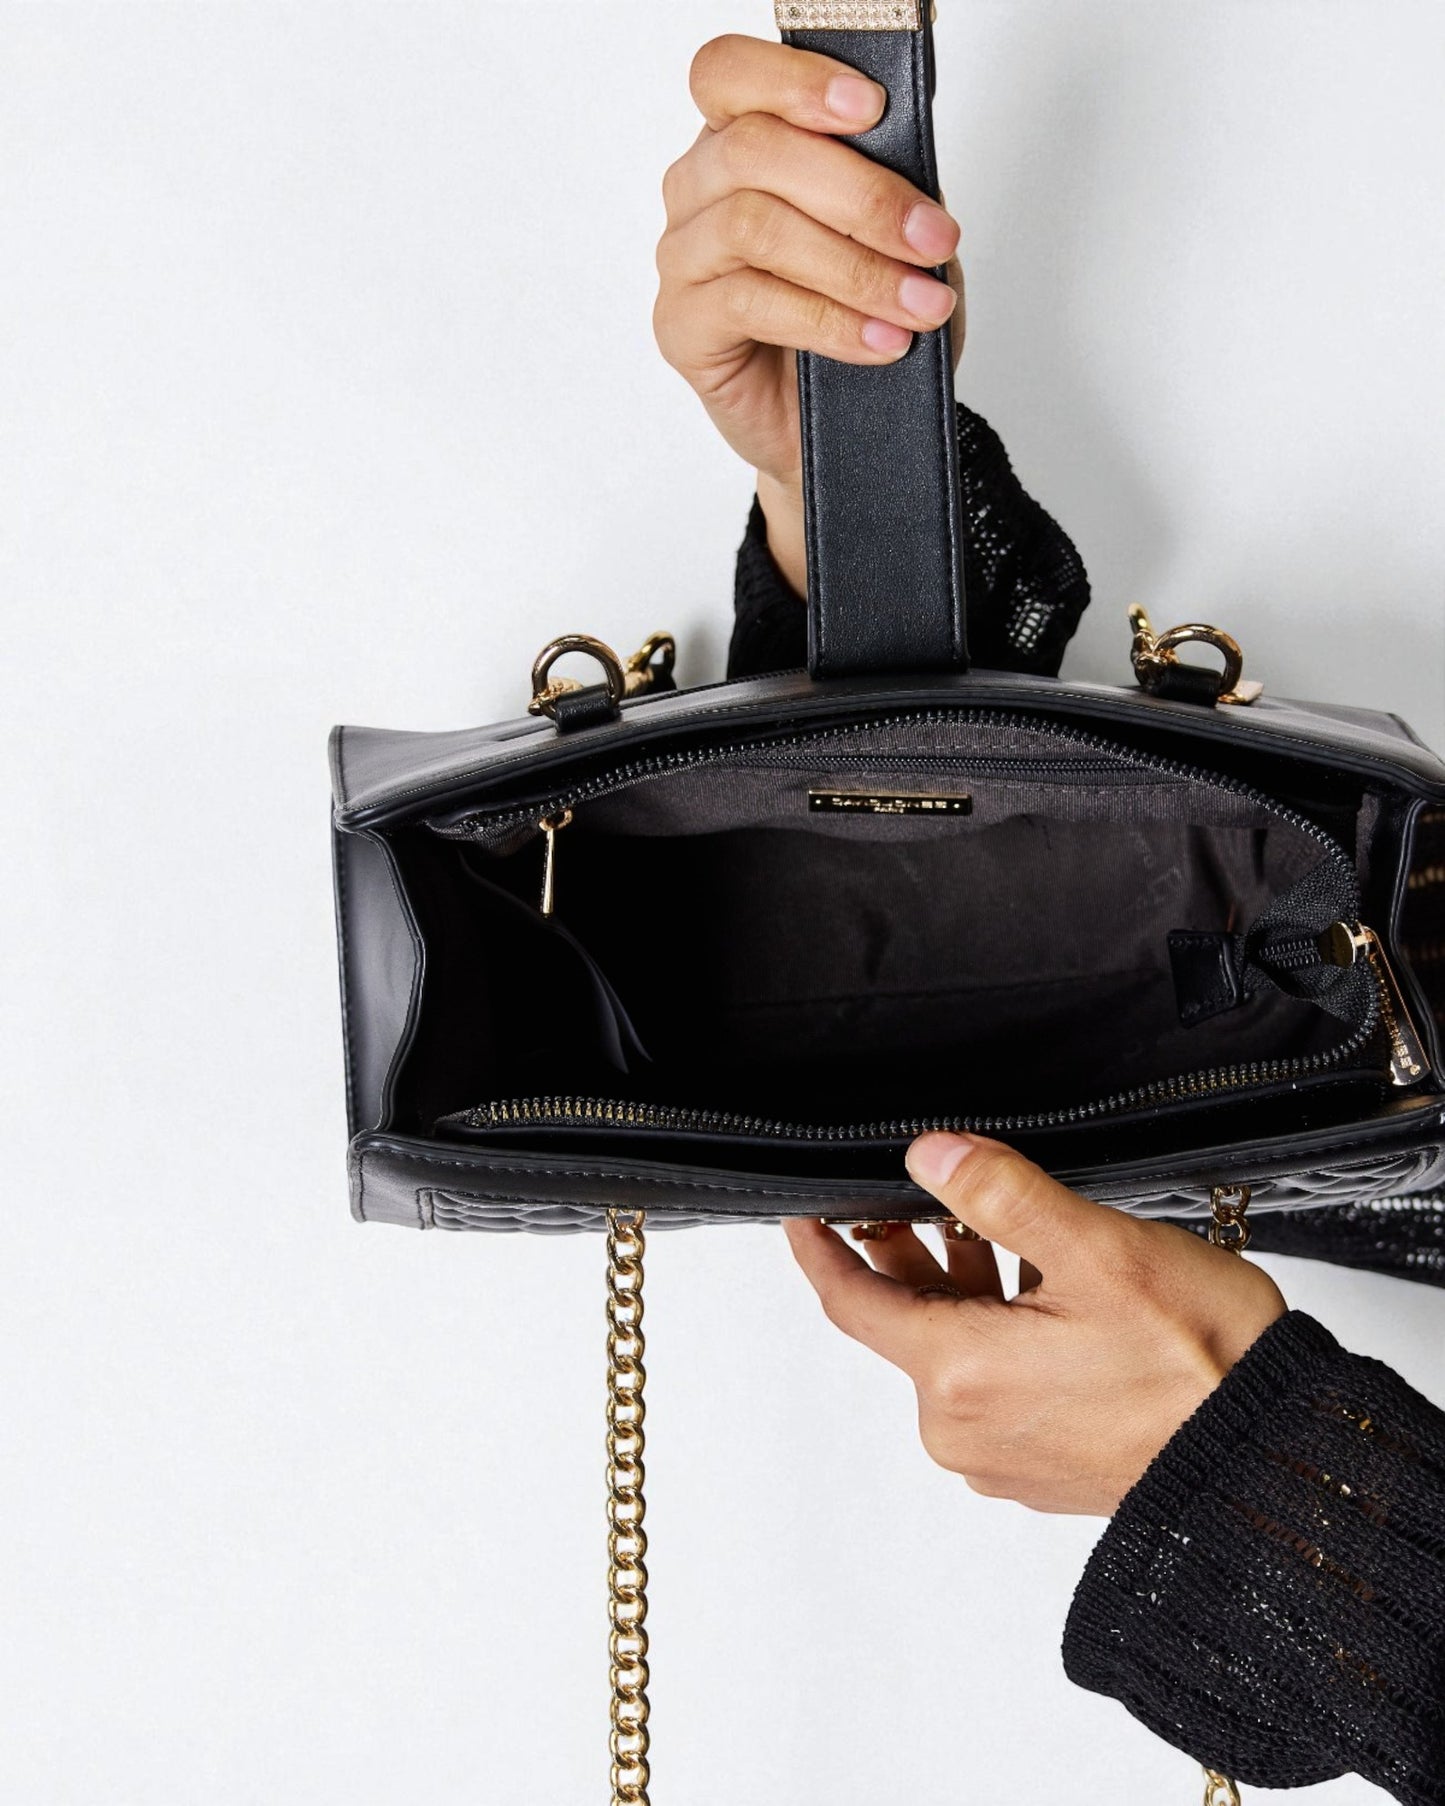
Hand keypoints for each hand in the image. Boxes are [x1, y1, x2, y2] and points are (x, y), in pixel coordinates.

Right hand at [654, 35, 963, 595]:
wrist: (839, 434)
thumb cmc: (860, 325)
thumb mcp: (892, 243)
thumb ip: (888, 190)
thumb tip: (911, 175)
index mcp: (740, 142)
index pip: (730, 74)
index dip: (795, 80)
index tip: (871, 110)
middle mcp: (698, 190)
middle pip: (754, 150)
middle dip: (861, 195)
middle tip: (931, 240)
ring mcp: (683, 259)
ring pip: (753, 226)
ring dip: (853, 266)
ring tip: (917, 306)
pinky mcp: (680, 328)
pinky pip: (746, 303)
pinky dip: (828, 321)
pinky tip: (880, 341)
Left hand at [784, 1133, 1287, 1515]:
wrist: (1270, 1463)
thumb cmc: (1200, 1365)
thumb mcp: (1094, 1249)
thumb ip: (1001, 1195)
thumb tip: (932, 1154)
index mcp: (959, 1376)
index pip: (852, 1304)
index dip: (820, 1251)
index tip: (801, 1217)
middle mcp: (965, 1431)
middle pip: (906, 1324)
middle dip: (910, 1254)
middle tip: (929, 1195)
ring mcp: (1003, 1458)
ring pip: (955, 1353)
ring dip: (967, 1290)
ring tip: (1008, 1232)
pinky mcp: (1043, 1469)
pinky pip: (995, 1389)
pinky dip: (1003, 1335)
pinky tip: (1048, 1294)